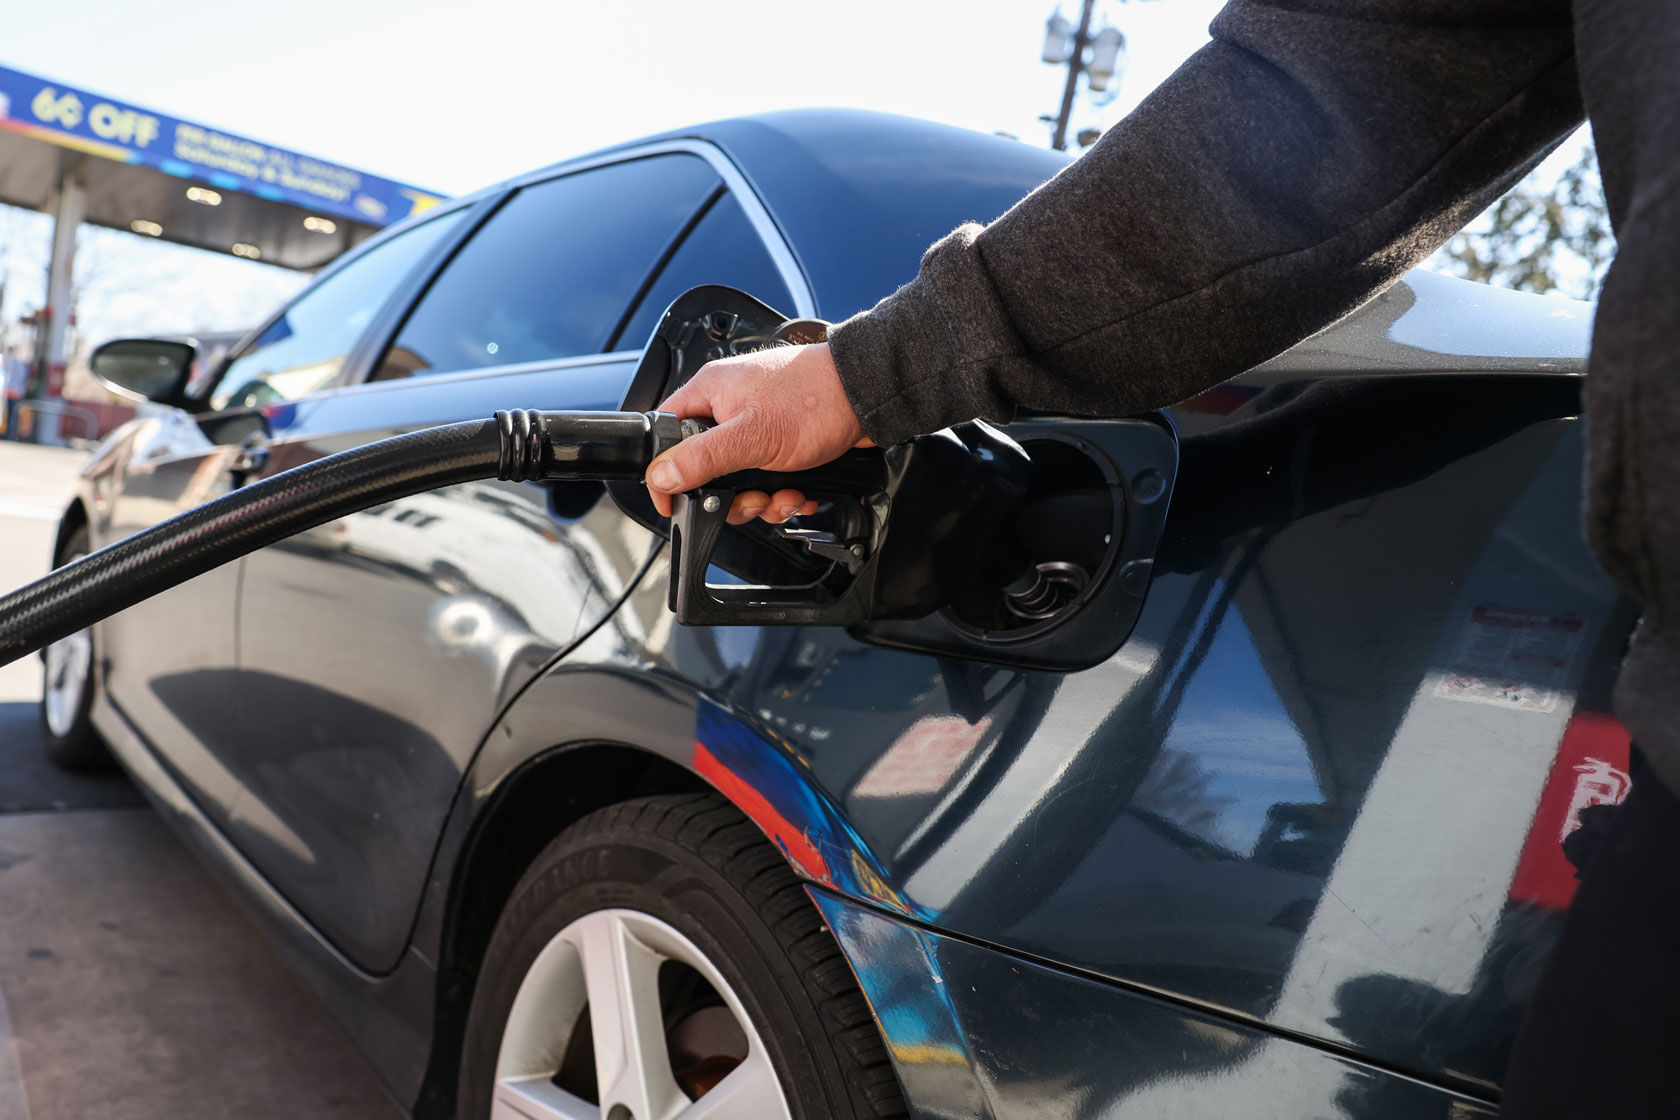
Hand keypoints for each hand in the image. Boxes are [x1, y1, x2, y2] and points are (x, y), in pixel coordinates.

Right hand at [645, 342, 872, 522]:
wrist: (868, 395)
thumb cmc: (816, 398)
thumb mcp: (752, 436)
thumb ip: (702, 457)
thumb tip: (660, 475)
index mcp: (709, 393)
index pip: (664, 435)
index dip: (665, 472)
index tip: (674, 501)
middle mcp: (728, 407)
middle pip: (704, 467)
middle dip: (730, 496)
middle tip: (751, 499)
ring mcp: (756, 425)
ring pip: (739, 481)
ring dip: (763, 499)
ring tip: (785, 495)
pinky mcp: (781, 441)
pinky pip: (767, 479)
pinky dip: (783, 493)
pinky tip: (799, 491)